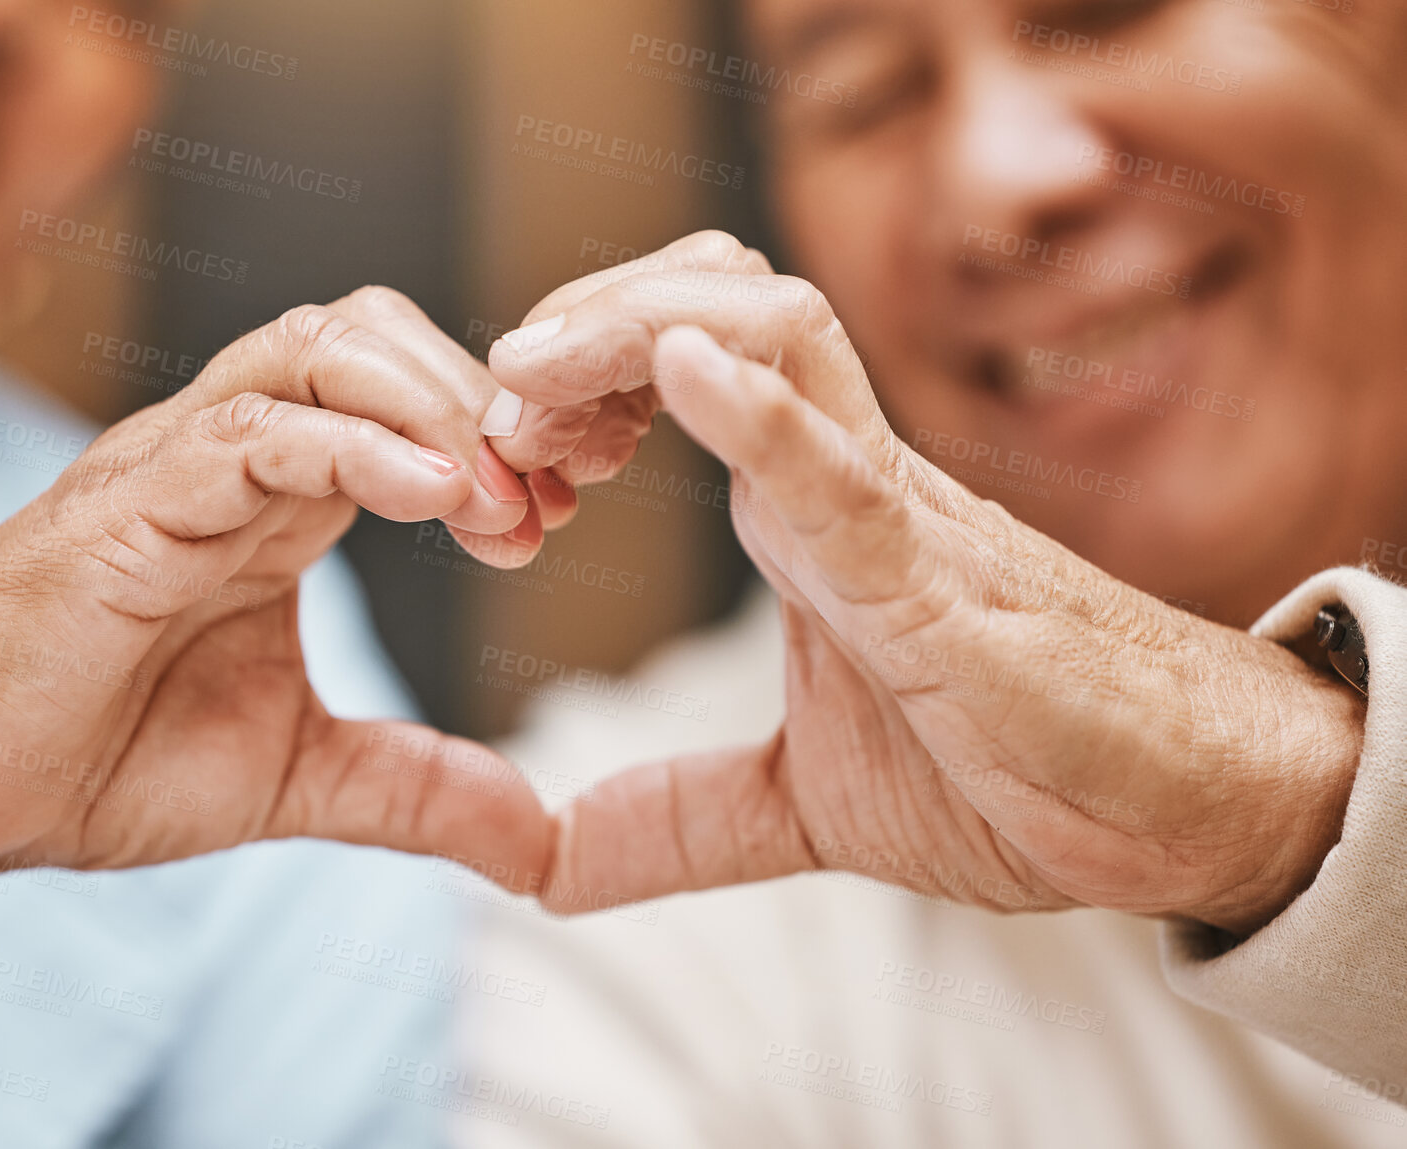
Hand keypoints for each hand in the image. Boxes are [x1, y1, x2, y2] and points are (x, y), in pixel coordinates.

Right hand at [0, 290, 554, 894]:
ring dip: (431, 406)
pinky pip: (250, 435)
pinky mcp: (123, 507)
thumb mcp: (298, 777)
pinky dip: (353, 447)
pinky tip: (430, 497)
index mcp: (279, 499)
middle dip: (477, 402)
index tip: (553, 526)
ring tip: (495, 500)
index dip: (493, 441)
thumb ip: (416, 791)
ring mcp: (174, 468)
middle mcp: (232, 459)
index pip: (406, 399)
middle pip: (374, 337)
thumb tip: (538, 845)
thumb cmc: (96, 758)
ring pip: (318, 351)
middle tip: (542, 500)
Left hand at [491, 232, 1363, 935]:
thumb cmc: (1006, 769)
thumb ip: (671, 821)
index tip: (486, 451)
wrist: (1173, 811)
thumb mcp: (797, 807)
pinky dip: (761, 415)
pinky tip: (678, 371)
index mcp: (800, 513)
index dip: (566, 380)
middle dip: (578, 321)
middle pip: (708, 305)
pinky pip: (846, 472)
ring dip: (630, 333)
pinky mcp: (946, 588)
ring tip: (531, 380)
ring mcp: (896, 517)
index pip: (672, 369)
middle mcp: (840, 481)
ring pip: (772, 333)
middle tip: (487, 399)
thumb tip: (536, 868)